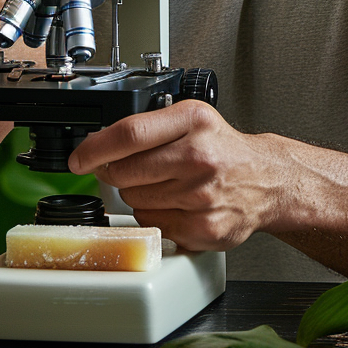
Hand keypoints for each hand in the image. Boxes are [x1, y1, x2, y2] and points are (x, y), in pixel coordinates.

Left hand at [68, 101, 283, 250]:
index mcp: (194, 121)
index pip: (130, 134)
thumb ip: (148, 127)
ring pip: (135, 201)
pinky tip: (176, 204)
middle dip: (118, 172)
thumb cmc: (224, 148)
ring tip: (165, 185)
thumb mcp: (192, 118)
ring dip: (138, 195)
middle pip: (125, 172)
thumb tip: (97, 144)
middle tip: (134, 169)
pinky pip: (153, 225)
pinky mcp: (203, 229)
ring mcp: (201, 196)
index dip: (95, 148)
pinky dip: (155, 217)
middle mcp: (199, 157)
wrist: (267, 180)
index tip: (80, 158)